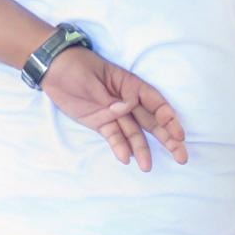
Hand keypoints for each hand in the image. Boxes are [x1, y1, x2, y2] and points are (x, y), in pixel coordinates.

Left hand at [39, 40, 187, 170]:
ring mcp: (114, 113)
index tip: (178, 135)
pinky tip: (126, 158)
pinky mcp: (101, 122)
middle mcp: (127, 102)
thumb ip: (110, 97)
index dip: (169, 119)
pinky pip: (113, 136)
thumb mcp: (94, 77)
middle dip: (167, 139)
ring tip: (147, 167)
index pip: (156, 103)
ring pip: (133, 133)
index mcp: (131, 86)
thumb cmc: (76, 67)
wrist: (53, 69)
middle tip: (181, 157)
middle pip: (151, 122)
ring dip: (142, 149)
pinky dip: (119, 146)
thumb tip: (126, 108)